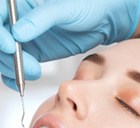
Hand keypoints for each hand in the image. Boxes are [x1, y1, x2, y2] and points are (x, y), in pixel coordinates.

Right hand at [0, 0, 139, 90]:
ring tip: (33, 71)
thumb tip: (18, 33)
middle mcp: (19, 21)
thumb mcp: (64, 9)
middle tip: (24, 63)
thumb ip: (40, 19)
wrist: (102, 22)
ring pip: (6, 56)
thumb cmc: (87, 6)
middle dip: (8, 56)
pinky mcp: (33, 53)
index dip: (0, 34)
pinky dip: (15, 77)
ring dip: (13, 68)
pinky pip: (17, 66)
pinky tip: (22, 81)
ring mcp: (25, 39)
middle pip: (1, 41)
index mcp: (21, 4)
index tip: (11, 46)